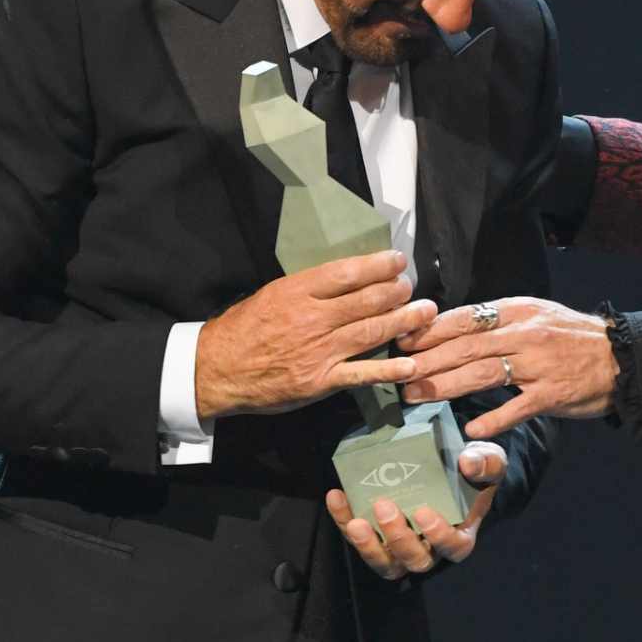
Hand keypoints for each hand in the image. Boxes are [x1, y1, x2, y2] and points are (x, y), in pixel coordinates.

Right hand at [194, 250, 434, 418]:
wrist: (216, 369)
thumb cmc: (242, 328)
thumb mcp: (271, 294)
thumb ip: (307, 288)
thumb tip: (344, 278)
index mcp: (298, 291)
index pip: (347, 273)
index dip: (378, 265)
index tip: (397, 260)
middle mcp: (313, 318)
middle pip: (365, 300)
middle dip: (396, 291)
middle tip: (412, 285)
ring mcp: (319, 351)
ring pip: (370, 331)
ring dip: (403, 320)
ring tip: (425, 311)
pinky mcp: (321, 381)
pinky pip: (361, 373)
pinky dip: (388, 369)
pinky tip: (410, 364)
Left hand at [327, 442, 504, 577]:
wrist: (450, 466)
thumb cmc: (471, 470)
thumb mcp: (489, 461)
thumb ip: (485, 463)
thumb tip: (468, 462)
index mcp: (460, 535)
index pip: (453, 547)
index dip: (438, 536)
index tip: (424, 512)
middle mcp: (430, 549)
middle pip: (414, 560)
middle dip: (398, 538)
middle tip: (385, 506)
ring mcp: (401, 547)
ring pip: (385, 563)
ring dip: (367, 546)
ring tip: (356, 522)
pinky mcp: (377, 536)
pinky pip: (360, 537)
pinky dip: (344, 520)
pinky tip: (336, 497)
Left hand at [398, 297, 615, 437]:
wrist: (620, 356)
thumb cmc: (570, 337)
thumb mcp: (534, 315)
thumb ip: (497, 321)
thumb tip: (452, 328)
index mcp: (517, 312)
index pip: (465, 318)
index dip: (431, 330)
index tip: (403, 340)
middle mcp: (525, 334)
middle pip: (467, 346)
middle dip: (428, 360)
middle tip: (397, 373)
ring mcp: (539, 365)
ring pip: (484, 373)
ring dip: (446, 387)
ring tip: (417, 396)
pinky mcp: (552, 395)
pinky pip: (517, 408)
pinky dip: (493, 418)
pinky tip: (470, 429)